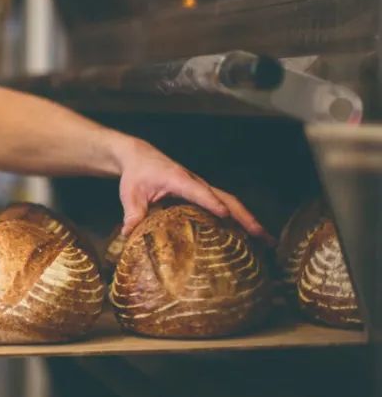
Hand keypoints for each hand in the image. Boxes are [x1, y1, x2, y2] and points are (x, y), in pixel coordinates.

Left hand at [115, 138, 272, 241]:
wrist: (140, 157)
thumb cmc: (136, 174)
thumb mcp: (130, 193)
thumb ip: (132, 213)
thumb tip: (129, 234)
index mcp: (179, 180)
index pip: (198, 191)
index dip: (211, 203)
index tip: (224, 215)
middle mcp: (196, 182)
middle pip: (226, 198)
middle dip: (244, 217)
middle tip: (262, 236)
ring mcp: (202, 188)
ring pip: (231, 202)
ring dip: (248, 219)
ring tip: (266, 240)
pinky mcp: (203, 194)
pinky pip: (225, 205)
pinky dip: (239, 219)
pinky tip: (248, 237)